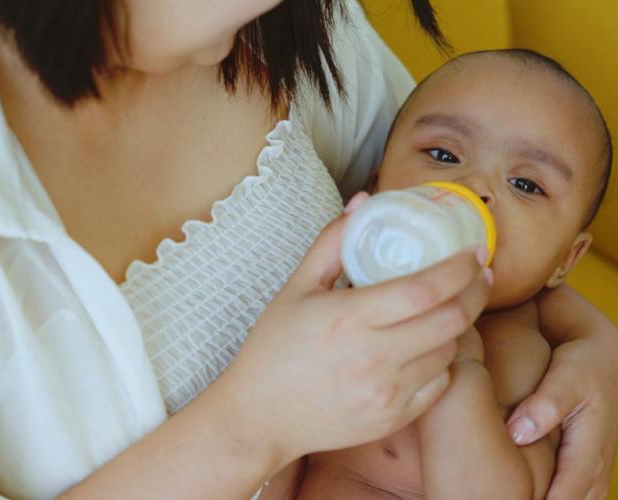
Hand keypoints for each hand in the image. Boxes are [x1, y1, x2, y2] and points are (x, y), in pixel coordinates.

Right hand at [224, 192, 491, 468]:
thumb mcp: (296, 287)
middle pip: (451, 321)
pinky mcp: (392, 419)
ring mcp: (387, 393)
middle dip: (476, 292)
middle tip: (479, 275)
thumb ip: (333, 241)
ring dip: (457, 326)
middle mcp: (374, 358)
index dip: (459, 269)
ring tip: (448, 307)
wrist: (260, 415)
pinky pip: (438, 385)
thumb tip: (364, 201)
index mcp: (349, 318)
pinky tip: (429, 347)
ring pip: (449, 353)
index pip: (425, 289)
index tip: (474, 252)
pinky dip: (442, 361)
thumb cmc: (274, 348)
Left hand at [507, 288, 617, 499]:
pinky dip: (560, 496)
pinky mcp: (582, 457)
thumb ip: (545, 404)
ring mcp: (592, 462)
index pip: (569, 490)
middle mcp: (595, 461)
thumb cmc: (584, 360)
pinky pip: (575, 489)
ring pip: (580, 498)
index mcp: (590, 446)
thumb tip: (517, 435)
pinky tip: (533, 497)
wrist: (603, 350)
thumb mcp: (570, 376)